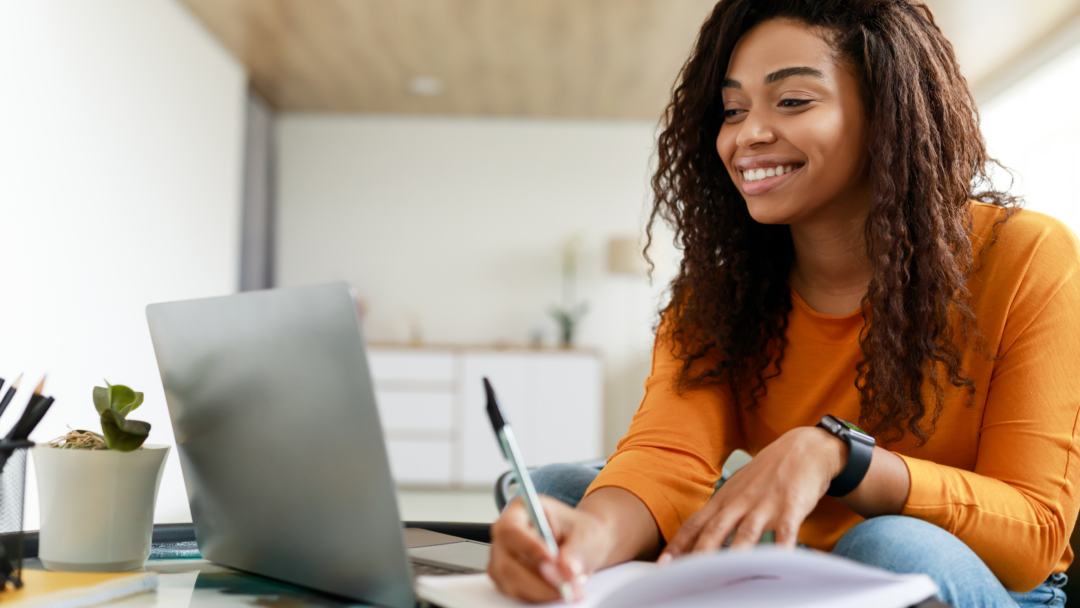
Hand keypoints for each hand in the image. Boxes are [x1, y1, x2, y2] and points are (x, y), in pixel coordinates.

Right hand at [488, 495, 614, 602]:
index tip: (552, 560)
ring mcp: (502, 558)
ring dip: (541, 591)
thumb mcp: (586, 534)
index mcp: (521, 510)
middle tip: (567, 585)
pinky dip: (539, 597)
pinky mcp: (506, 578)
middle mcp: (506, 534)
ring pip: (510, 583)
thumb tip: (565, 570)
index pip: (511, 530)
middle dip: (539, 580)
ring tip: (570, 588)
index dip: (528, 547)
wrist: (582, 545)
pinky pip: (516, 594)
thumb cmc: (580, 532)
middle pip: (506, 563)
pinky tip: (558, 590)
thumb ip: (576, 551)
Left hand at [659, 426, 844, 559]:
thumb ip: (721, 516)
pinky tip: (778, 563)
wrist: (803, 448)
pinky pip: (785, 532)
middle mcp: (740, 502)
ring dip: (734, 554)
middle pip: (714, 530)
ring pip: (746, 533)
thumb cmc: (768, 474)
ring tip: (724, 575)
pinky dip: (781, 548)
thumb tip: (702, 542)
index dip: (678, 545)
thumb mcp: (738, 491)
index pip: (694, 524)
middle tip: (685, 573)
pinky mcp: (791, 507)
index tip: (663, 564)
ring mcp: (764, 504)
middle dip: (698, 554)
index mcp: (724, 500)